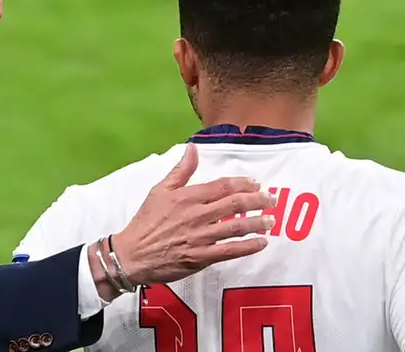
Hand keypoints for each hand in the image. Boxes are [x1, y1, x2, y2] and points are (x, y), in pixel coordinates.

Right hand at [94, 143, 275, 293]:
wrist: (132, 254)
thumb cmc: (146, 222)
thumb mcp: (159, 190)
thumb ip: (180, 170)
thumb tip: (193, 148)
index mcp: (188, 197)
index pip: (223, 186)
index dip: (243, 184)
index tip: (256, 184)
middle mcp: (197, 215)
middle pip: (235, 204)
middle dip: (258, 200)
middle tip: (272, 199)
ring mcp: (200, 237)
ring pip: (236, 227)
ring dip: (257, 222)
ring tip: (271, 220)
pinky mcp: (200, 257)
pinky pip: (229, 251)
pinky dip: (248, 246)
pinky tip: (261, 243)